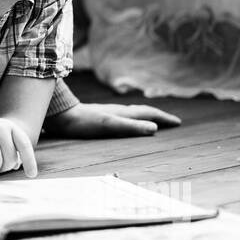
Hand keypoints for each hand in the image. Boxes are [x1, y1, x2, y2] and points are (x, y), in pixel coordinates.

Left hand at [46, 103, 181, 137]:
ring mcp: (109, 113)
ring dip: (146, 117)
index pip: (149, 114)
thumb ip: (131, 126)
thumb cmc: (84, 122)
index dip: (164, 118)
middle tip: (172, 122)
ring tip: (153, 121)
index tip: (178, 123)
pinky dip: (131, 120)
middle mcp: (118, 111)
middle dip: (158, 116)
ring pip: (133, 113)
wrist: (62, 115)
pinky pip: (122, 118)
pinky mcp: (100, 117)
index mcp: (123, 113)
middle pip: (143, 112)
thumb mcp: (110, 126)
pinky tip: (125, 123)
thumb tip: (154, 128)